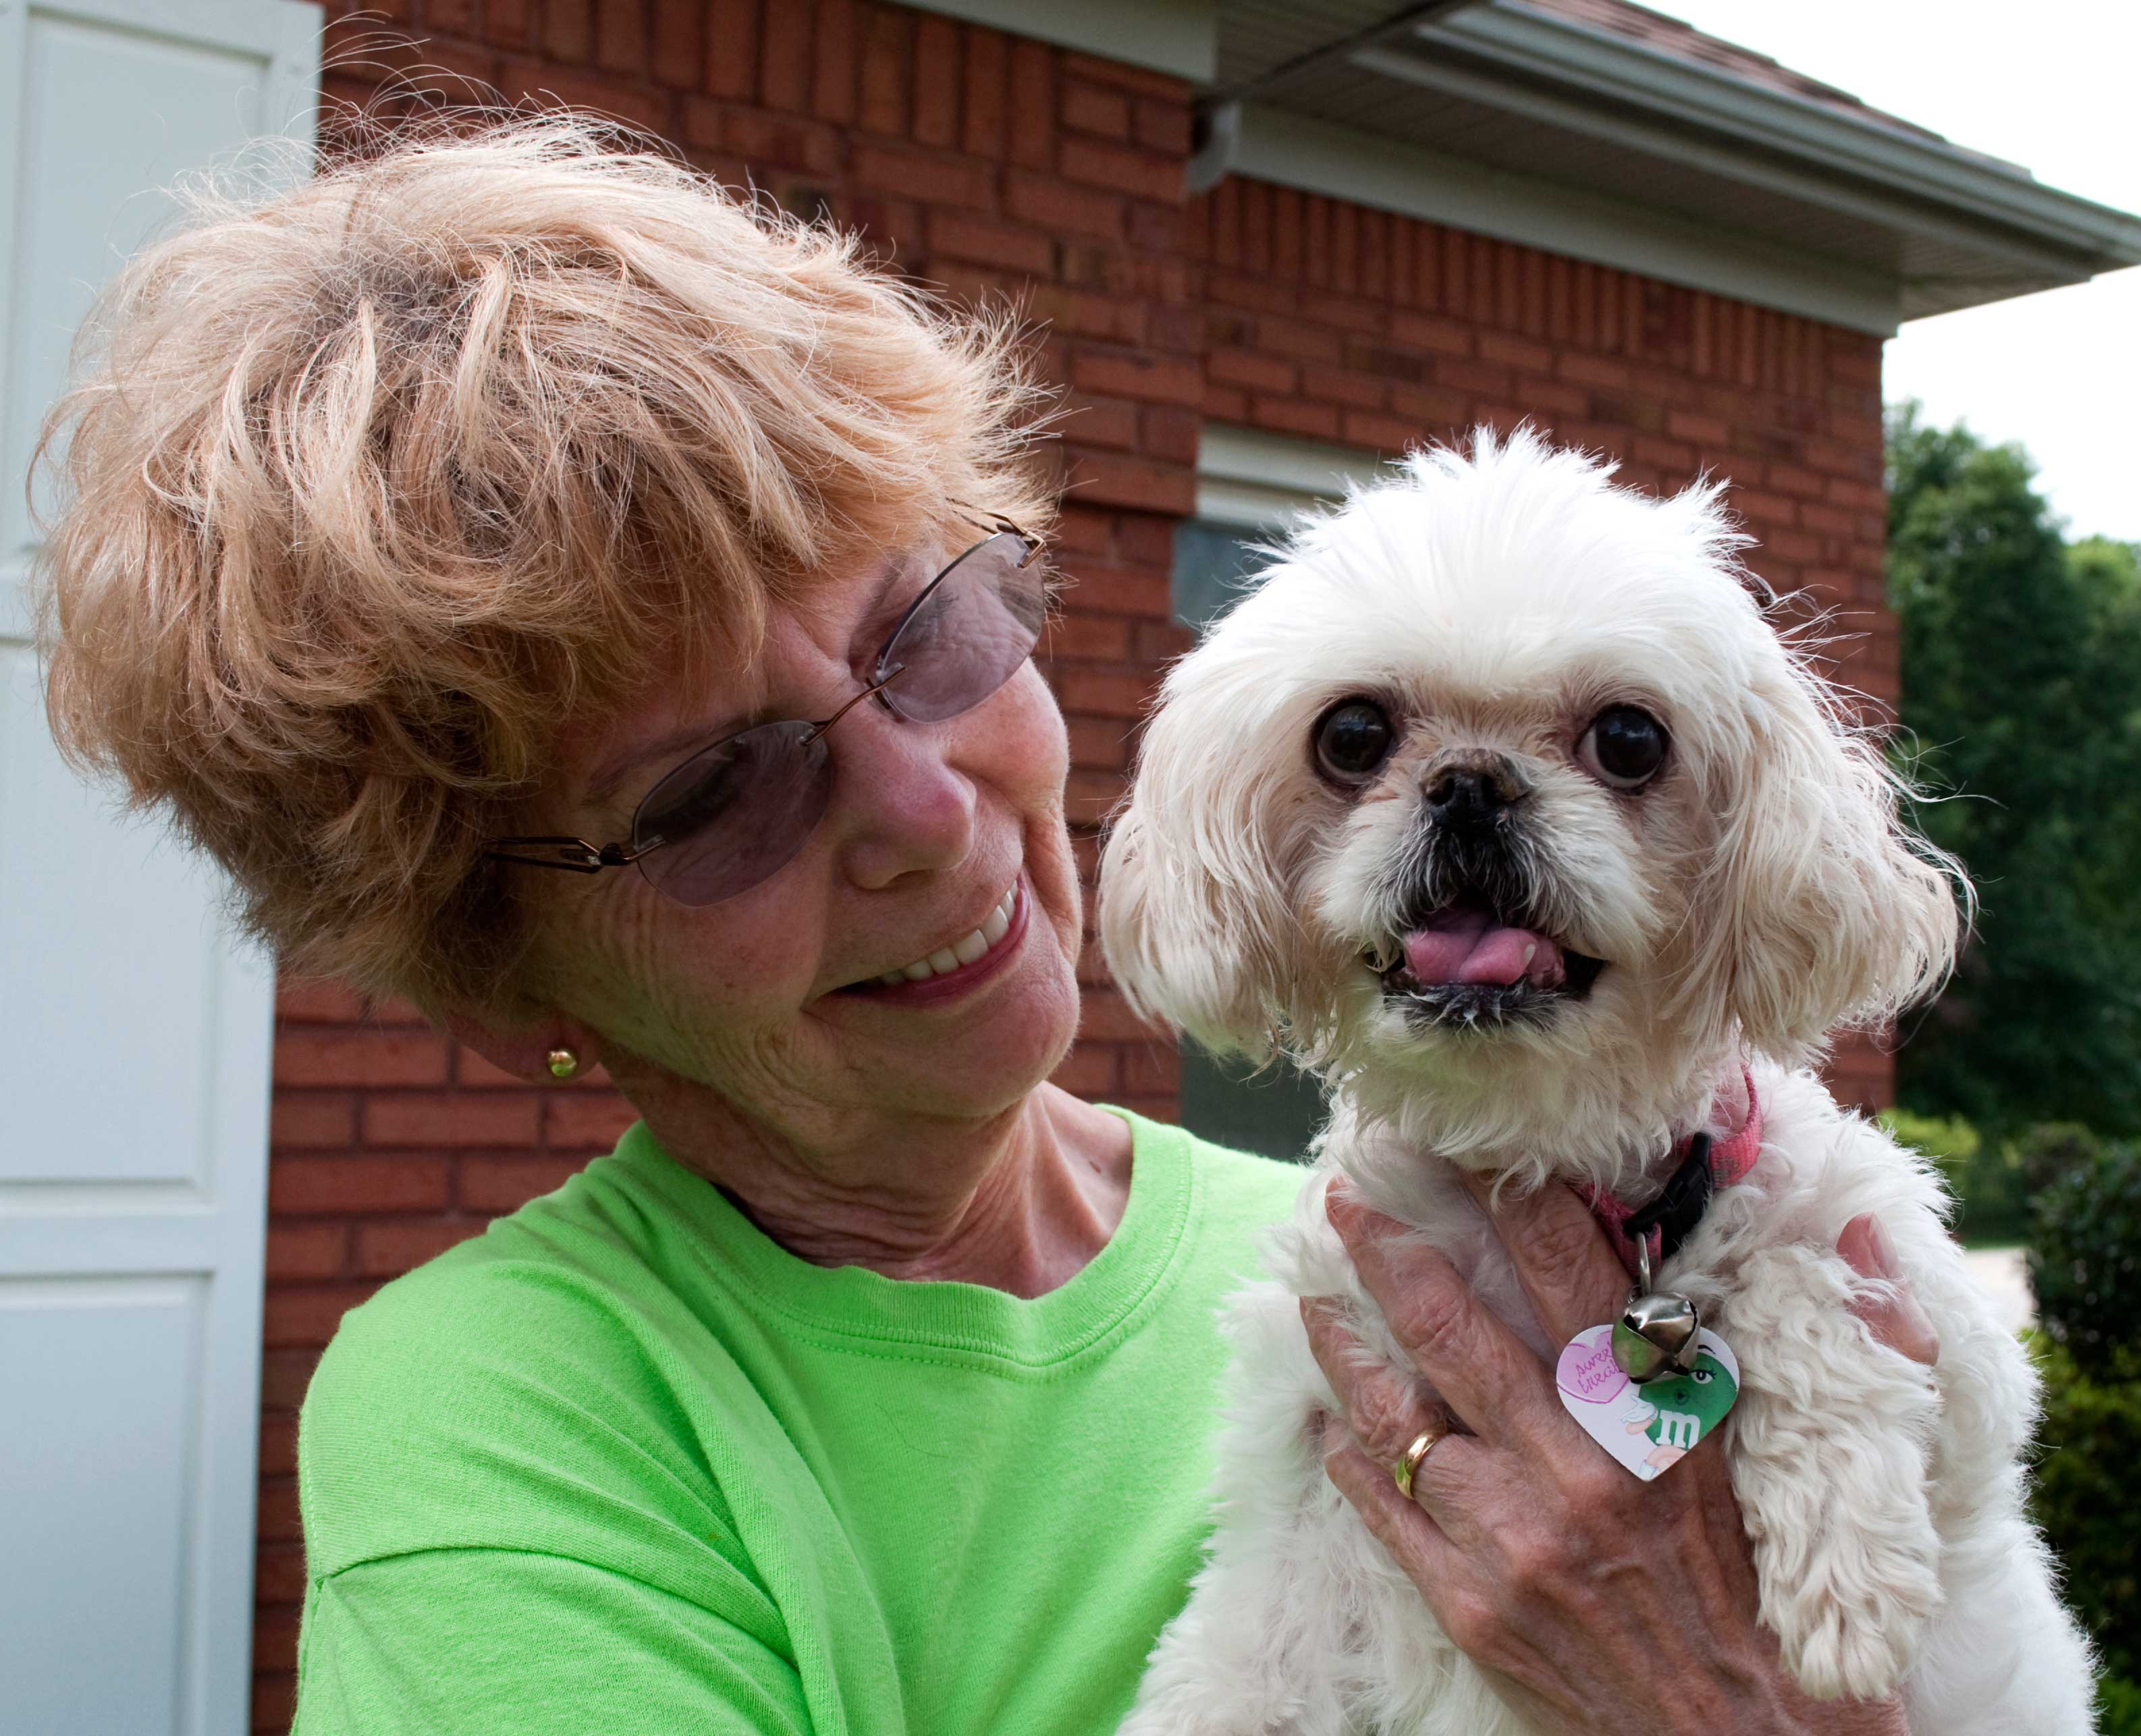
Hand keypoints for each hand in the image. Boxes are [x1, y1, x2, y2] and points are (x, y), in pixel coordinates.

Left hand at [1303, 1179, 1924, 1735]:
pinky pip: (1385, 1509)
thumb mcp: (1780, 1476)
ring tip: (1311, 1294)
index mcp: (1658, 1434)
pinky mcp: (1469, 1606)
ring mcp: (1511, 1543)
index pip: (1579, 1286)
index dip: (1523, 1207)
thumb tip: (1831, 1244)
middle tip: (1346, 1195)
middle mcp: (1577, 1477)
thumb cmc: (1773, 1617)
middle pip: (1460, 1334)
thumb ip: (1784, 1362)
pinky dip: (1351, 1453)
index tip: (1476, 1151)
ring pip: (1403, 1415)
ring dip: (1348, 1347)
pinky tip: (1327, 1417)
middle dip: (1394, 1254)